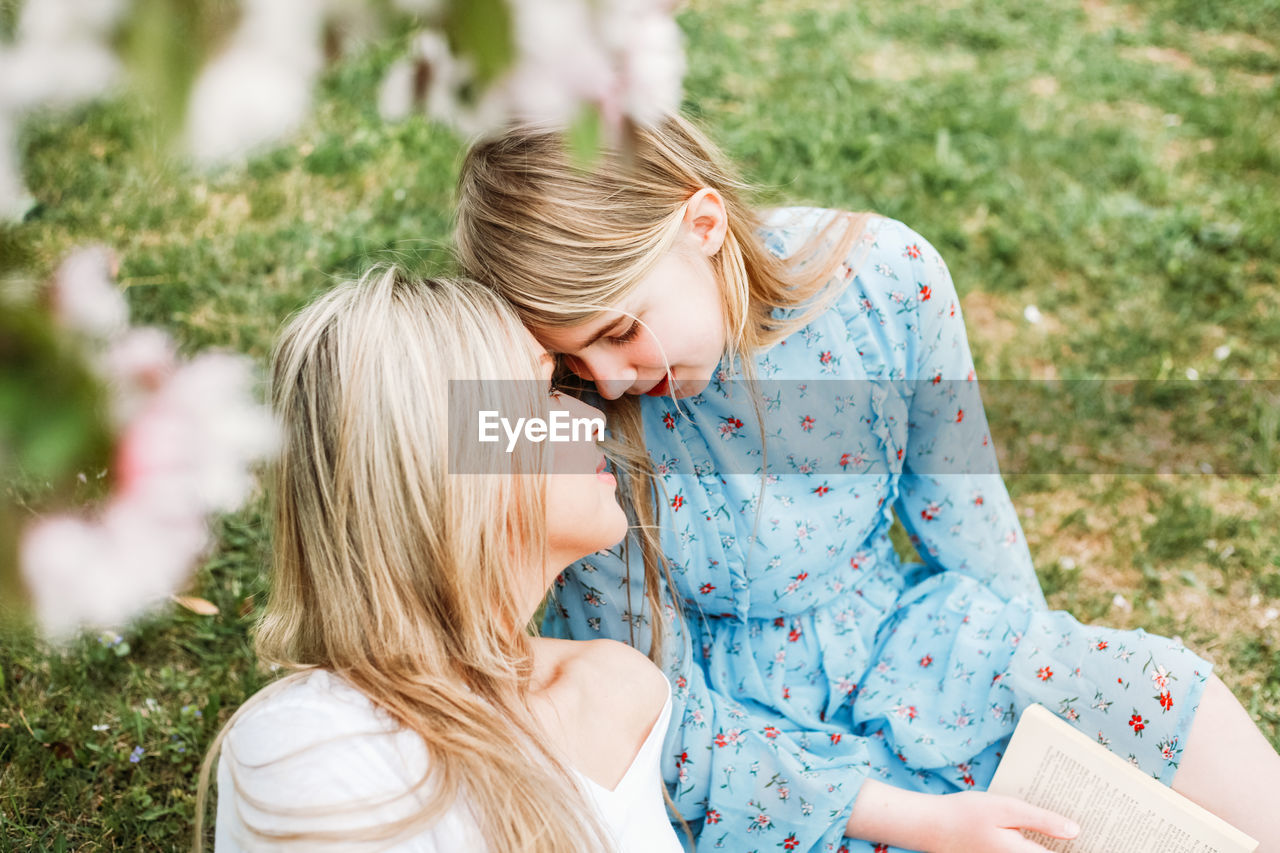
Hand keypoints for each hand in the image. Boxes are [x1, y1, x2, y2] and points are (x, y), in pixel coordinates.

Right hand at [926, 791, 1079, 852]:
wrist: (929, 827)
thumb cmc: (966, 814)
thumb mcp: (1006, 809)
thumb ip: (1042, 821)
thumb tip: (1076, 831)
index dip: (1085, 846)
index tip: (1106, 838)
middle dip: (1070, 843)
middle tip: (1091, 830)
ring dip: (1054, 843)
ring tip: (1070, 830)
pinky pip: (1028, 852)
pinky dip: (1039, 844)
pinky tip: (1046, 832)